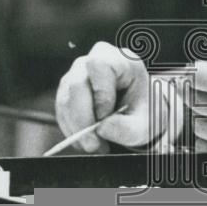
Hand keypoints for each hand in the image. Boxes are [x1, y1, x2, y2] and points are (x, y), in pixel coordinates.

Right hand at [55, 41, 179, 152]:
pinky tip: (86, 139)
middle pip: (76, 83)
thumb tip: (102, 129)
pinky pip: (61, 109)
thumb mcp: (144, 125)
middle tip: (93, 144)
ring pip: (65, 98)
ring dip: (75, 127)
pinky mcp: (68, 89)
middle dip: (82, 119)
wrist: (139, 113)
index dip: (99, 92)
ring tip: (94, 145)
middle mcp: (97, 61)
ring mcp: (79, 73)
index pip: (99, 66)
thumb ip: (127, 128)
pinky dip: (71, 128)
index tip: (106, 116)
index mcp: (122, 61)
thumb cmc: (144, 112)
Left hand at [189, 61, 206, 152]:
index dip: (191, 71)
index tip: (193, 73)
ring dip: (197, 115)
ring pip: (192, 120)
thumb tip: (201, 76)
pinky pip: (200, 144)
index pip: (195, 73)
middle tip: (197, 90)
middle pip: (188, 96)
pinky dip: (202, 138)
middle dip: (190, 92)